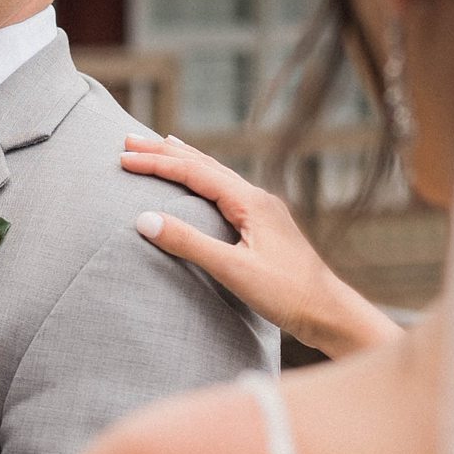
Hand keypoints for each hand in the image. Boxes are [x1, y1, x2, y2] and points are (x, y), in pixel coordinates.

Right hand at [122, 133, 399, 360]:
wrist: (330, 313)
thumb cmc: (287, 294)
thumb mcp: (233, 270)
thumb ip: (189, 243)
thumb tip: (143, 219)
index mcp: (251, 202)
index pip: (194, 173)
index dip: (157, 164)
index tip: (123, 158)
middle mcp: (258, 198)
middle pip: (204, 165)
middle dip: (165, 152)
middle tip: (129, 140)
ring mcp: (263, 211)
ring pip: (216, 175)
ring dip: (183, 161)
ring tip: (160, 146)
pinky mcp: (264, 226)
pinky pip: (225, 190)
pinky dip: (202, 179)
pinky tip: (201, 184)